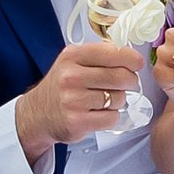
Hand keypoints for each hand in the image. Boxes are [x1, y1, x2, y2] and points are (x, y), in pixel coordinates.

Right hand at [15, 39, 142, 159]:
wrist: (36, 113)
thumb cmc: (59, 87)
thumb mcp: (71, 62)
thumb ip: (97, 55)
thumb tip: (129, 54)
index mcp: (72, 56)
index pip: (112, 53)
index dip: (131, 58)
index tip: (137, 63)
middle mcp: (71, 76)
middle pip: (121, 76)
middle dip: (131, 81)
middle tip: (129, 83)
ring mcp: (74, 100)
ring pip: (119, 98)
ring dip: (119, 100)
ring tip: (106, 100)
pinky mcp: (77, 121)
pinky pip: (112, 118)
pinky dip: (112, 116)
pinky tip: (100, 112)